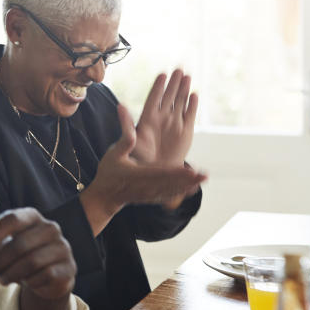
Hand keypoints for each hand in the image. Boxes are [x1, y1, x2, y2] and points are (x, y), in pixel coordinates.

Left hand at [0, 208, 75, 301]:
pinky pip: (45, 276)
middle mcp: (50, 228)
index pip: (11, 220)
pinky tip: (24, 282)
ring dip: (10, 274)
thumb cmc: (16, 258)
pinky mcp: (68, 268)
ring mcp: (62, 247)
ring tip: (1, 279)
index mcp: (31, 216)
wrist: (47, 277)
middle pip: (20, 244)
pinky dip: (29, 282)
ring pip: (32, 262)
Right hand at [80, 105, 206, 235]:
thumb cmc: (109, 172)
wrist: (105, 195)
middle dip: (188, 179)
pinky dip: (182, 192)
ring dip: (189, 185)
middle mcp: (147, 186)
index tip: (190, 169)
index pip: (161, 173)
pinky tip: (193, 188)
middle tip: (204, 175)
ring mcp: (150, 194)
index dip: (176, 173)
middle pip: (171, 183)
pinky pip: (169, 195)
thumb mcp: (114, 154)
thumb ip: (125, 137)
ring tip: (203, 178)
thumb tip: (125, 112)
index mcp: (138, 174)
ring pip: (172, 190)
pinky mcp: (152, 198)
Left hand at [130, 69, 197, 166]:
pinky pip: (190, 114)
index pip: (153, 99)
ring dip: (183, 89)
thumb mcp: (131, 141)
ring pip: (180, 102)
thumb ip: (126, 124)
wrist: (156, 173)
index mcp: (148, 120)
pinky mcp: (186, 131)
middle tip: (179, 68)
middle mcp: (162, 119)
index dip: (158, 87)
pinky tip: (194, 94)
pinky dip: (192, 105)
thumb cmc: (140, 160)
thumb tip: (120, 105)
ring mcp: (174, 123)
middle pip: (168, 96)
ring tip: (187, 76)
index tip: (162, 74)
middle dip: (174, 83)